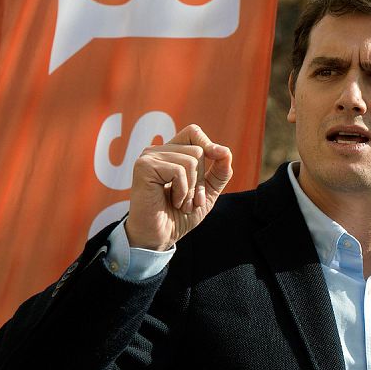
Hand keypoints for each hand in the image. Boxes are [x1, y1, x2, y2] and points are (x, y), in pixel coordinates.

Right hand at [124, 124, 232, 250]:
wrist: (161, 237)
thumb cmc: (180, 215)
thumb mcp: (207, 192)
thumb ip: (219, 172)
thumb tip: (226, 151)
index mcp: (171, 153)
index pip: (193, 132)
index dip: (208, 144)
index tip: (219, 158)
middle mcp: (158, 151)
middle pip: (197, 151)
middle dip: (200, 180)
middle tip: (190, 201)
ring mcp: (149, 157)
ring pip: (190, 161)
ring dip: (191, 189)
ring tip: (180, 203)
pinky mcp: (144, 166)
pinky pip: (179, 171)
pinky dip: (182, 191)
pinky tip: (173, 202)